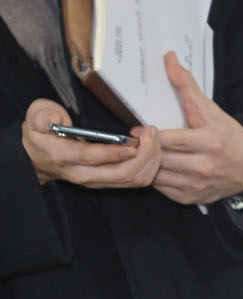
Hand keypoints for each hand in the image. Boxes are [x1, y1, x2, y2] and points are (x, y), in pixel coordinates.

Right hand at [20, 98, 160, 188]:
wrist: (39, 158)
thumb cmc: (41, 134)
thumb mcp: (34, 118)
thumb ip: (42, 116)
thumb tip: (56, 119)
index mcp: (64, 156)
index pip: (93, 157)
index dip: (115, 152)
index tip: (133, 144)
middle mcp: (83, 174)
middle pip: (122, 173)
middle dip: (144, 154)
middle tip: (150, 132)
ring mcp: (98, 181)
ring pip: (134, 179)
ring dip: (150, 159)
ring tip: (151, 138)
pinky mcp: (109, 183)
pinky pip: (137, 180)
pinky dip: (149, 165)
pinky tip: (148, 147)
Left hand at [152, 53, 242, 205]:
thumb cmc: (230, 137)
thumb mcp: (211, 111)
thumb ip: (187, 86)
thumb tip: (169, 59)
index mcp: (208, 142)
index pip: (165, 139)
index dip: (147, 134)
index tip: (139, 129)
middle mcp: (203, 166)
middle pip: (158, 157)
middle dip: (143, 148)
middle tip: (135, 140)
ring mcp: (197, 185)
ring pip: (156, 175)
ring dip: (146, 163)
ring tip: (142, 153)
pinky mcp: (192, 198)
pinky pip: (161, 188)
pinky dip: (155, 177)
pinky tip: (157, 167)